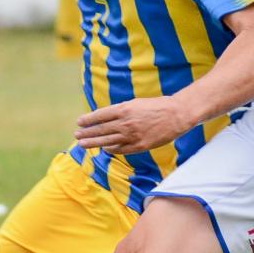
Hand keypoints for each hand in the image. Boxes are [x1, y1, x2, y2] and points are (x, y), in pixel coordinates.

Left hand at [75, 97, 191, 154]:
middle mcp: (125, 123)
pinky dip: (111, 149)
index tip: (79, 122)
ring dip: (94, 143)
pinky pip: (121, 149)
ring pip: (108, 141)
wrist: (177, 115)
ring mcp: (132, 136)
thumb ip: (121, 111)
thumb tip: (106, 117)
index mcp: (124, 109)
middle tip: (76, 135)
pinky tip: (105, 149)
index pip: (100, 115)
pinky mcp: (139, 146)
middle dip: (87, 133)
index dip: (88, 120)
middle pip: (101, 129)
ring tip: (82, 144)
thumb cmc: (157, 106)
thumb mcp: (136, 103)